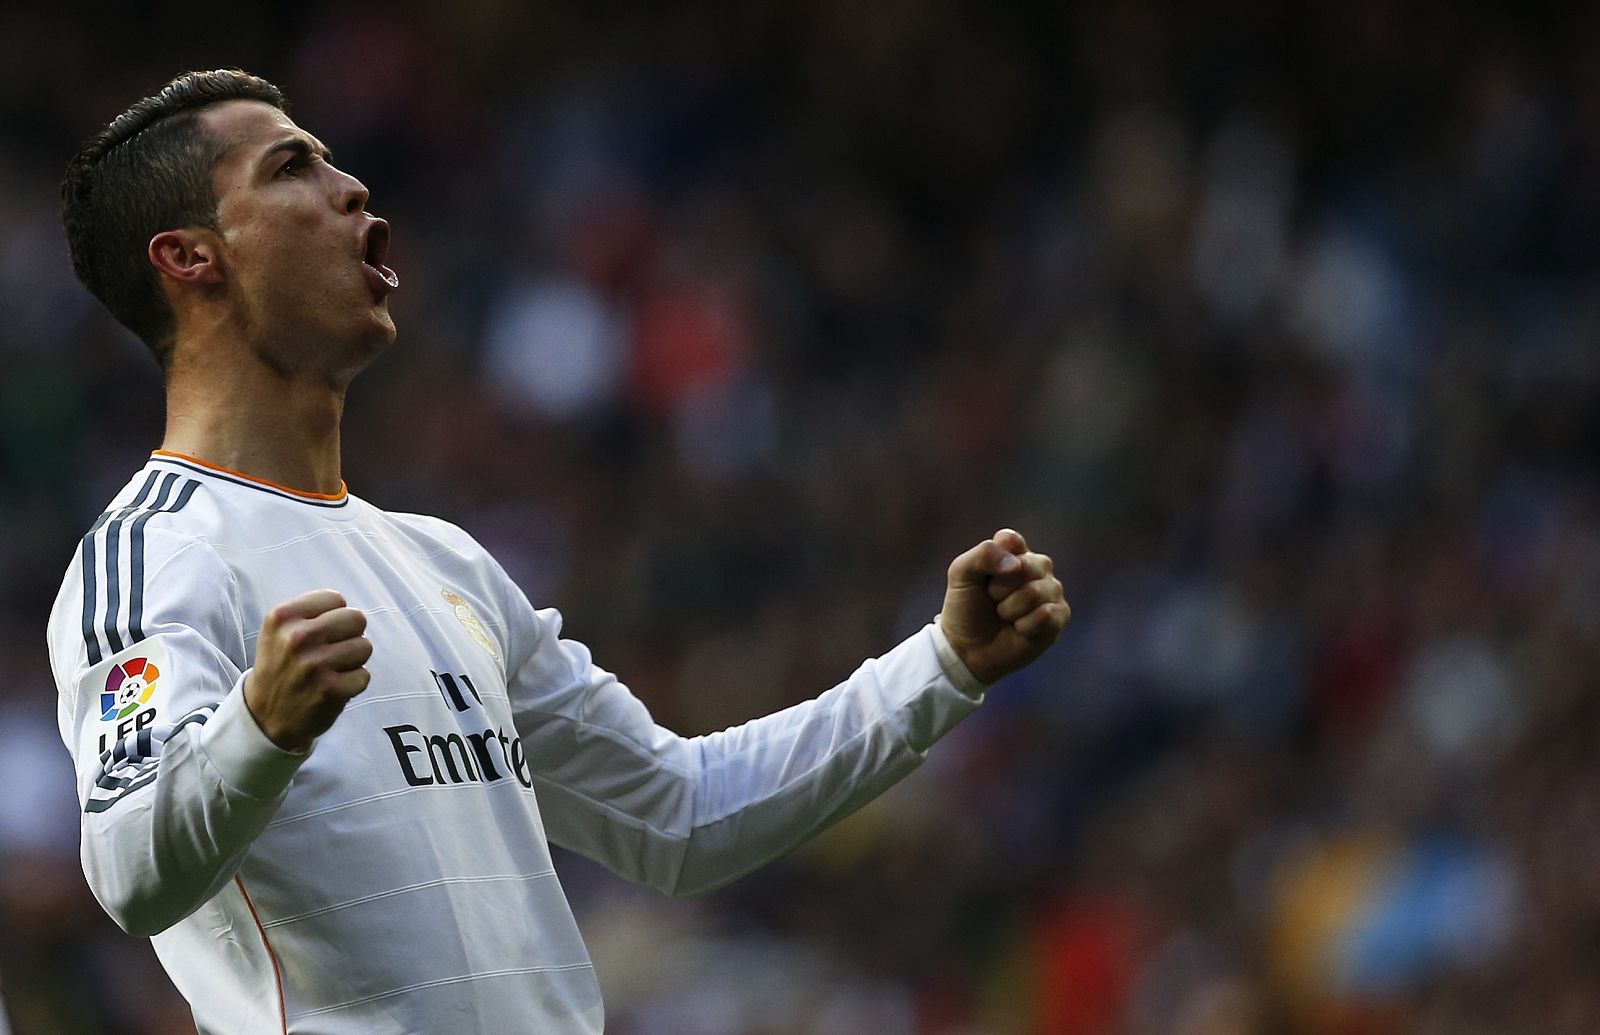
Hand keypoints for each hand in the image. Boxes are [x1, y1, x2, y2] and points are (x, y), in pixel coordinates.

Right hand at [243, 589, 371, 751]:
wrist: (264, 716)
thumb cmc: (281, 667)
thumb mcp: (280, 630)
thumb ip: (312, 612)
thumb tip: (349, 608)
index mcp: (282, 617)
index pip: (335, 599)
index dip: (334, 616)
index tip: (321, 632)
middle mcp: (296, 638)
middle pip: (356, 618)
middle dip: (350, 635)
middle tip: (331, 651)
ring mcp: (314, 665)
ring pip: (364, 646)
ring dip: (353, 660)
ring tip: (331, 670)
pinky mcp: (330, 690)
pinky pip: (364, 675)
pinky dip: (353, 683)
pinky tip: (333, 688)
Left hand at [939, 529, 1069, 684]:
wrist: (967, 648)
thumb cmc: (966, 608)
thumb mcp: (961, 574)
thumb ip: (983, 555)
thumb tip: (1017, 565)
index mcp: (1014, 552)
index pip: (1011, 540)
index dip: (993, 562)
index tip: (983, 579)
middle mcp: (1037, 566)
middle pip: (1026, 566)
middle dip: (999, 589)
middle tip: (992, 600)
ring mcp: (1051, 591)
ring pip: (1035, 592)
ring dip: (1010, 610)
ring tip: (1004, 616)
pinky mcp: (1059, 616)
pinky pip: (1046, 615)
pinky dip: (1024, 626)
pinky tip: (1019, 629)